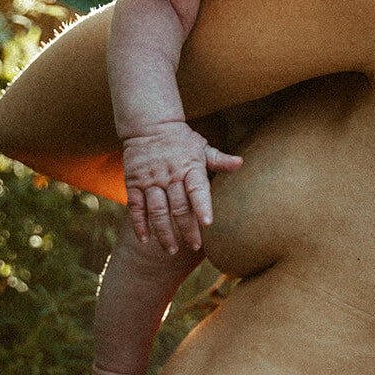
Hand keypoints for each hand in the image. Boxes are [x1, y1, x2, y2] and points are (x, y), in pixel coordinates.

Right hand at [122, 121, 241, 253]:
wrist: (149, 125)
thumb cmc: (181, 139)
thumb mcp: (202, 147)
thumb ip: (219, 160)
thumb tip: (240, 163)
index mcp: (190, 168)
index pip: (197, 189)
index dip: (202, 206)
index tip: (207, 224)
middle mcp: (170, 176)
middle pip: (178, 207)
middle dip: (187, 229)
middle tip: (194, 246)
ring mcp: (150, 181)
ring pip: (157, 211)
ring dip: (164, 232)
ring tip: (171, 249)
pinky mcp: (133, 183)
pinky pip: (135, 207)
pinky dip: (139, 224)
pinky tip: (145, 239)